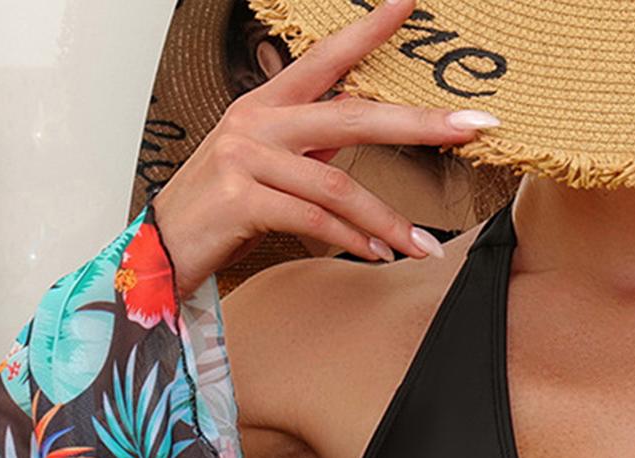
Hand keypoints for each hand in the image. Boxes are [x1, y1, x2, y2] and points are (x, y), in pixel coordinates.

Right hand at [151, 0, 500, 296]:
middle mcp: (257, 120)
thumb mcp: (266, 165)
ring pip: (339, 183)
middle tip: (473, 126)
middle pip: (353, 114)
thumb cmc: (219, 210)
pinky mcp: (242, 200)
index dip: (370, 30)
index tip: (410, 3)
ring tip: (423, 247)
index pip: (326, 57)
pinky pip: (313, 218)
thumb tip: (362, 136)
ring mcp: (247, 157)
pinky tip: (376, 255)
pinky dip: (352, 240)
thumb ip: (311, 148)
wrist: (162, 251)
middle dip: (420, 123)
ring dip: (388, 220)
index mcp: (266, 103)